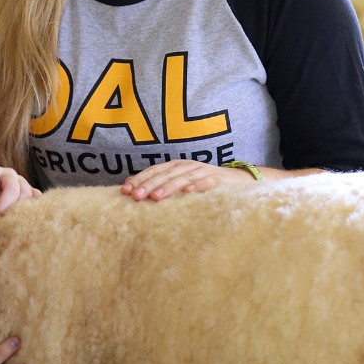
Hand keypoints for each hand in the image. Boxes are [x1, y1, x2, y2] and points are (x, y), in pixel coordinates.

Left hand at [0, 164, 41, 215]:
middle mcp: (8, 174)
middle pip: (12, 186)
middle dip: (3, 204)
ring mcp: (22, 183)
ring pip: (26, 193)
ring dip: (18, 208)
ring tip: (8, 222)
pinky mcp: (32, 193)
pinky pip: (37, 198)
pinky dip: (34, 208)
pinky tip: (25, 219)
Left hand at [120, 159, 256, 199]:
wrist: (238, 181)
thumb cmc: (203, 184)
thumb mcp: (181, 182)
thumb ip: (160, 184)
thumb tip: (132, 187)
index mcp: (177, 166)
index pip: (154, 170)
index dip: (140, 179)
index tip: (125, 190)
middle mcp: (188, 166)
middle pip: (166, 174)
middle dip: (149, 185)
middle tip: (135, 196)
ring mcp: (203, 171)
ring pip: (183, 178)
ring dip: (169, 187)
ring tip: (156, 197)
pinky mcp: (219, 179)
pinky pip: (208, 182)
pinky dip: (198, 186)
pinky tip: (189, 192)